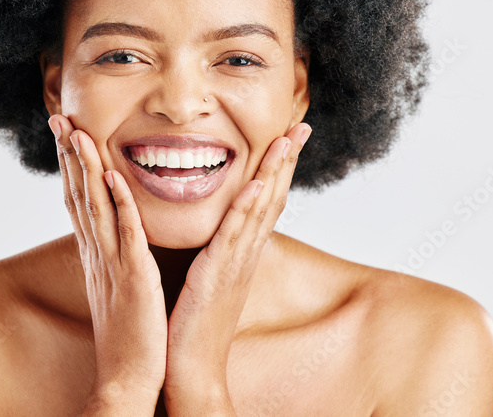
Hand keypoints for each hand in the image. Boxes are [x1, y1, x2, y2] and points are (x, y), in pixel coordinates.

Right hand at [48, 113, 166, 409]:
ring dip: (85, 168)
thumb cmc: (130, 335)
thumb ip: (115, 257)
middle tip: (58, 117)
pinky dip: (118, 204)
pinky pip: (125, 235)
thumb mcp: (117, 286)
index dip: (70, 165)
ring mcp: (112, 264)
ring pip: (95, 206)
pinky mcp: (132, 278)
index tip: (65, 131)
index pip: (78, 200)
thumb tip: (115, 235)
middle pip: (77, 195)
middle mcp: (97, 254)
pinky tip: (111, 177)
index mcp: (96, 255)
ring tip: (76, 132)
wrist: (128, 379)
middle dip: (68, 155)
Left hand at [163, 122, 311, 409]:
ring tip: (285, 139)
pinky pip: (233, 237)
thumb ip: (217, 249)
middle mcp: (245, 253)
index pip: (266, 199)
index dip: (279, 166)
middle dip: (286, 159)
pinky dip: (247, 209)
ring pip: (259, 209)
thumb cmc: (195, 322)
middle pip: (273, 197)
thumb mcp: (210, 276)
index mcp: (241, 251)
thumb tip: (220, 227)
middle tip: (301, 124)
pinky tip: (258, 184)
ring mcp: (234, 263)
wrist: (191, 367)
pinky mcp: (216, 276)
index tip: (289, 134)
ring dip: (274, 172)